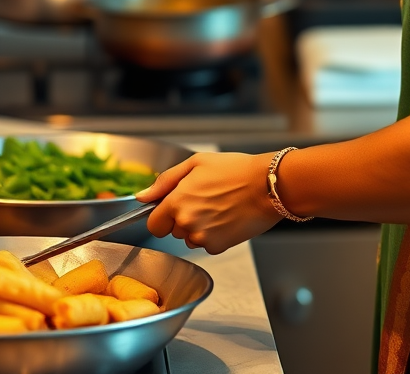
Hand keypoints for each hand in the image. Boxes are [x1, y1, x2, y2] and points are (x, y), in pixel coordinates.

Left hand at [137, 152, 281, 254]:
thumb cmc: (235, 170)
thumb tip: (142, 196)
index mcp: (177, 202)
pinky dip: (214, 234)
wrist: (267, 185)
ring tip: (218, 207)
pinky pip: (207, 244)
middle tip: (204, 199)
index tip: (173, 208)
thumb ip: (165, 180)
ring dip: (198, 227)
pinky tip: (227, 217)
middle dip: (183, 218)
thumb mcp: (196, 163)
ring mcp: (202, 238)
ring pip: (190, 238)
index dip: (162, 215)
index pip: (154, 224)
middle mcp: (186, 223)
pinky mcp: (218, 246)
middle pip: (173, 231)